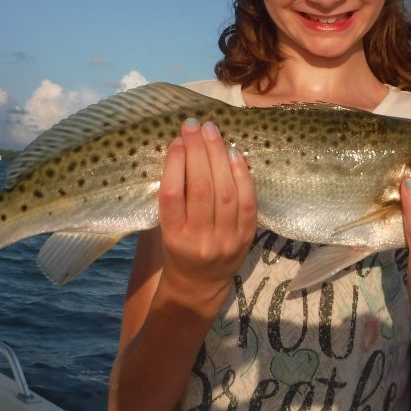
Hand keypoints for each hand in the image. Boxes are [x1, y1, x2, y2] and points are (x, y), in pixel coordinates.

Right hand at [157, 118, 256, 310]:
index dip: (174, 164)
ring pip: (225, 192)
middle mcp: (200, 240)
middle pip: (201, 189)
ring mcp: (226, 240)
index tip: (176, 140)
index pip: (172, 196)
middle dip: (198, 151)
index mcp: (173, 237)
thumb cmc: (177, 248)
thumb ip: (171, 196)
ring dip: (219, 156)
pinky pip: (247, 201)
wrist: (199, 285)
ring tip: (212, 132)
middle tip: (194, 125)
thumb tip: (180, 147)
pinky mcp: (245, 237)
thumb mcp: (164, 228)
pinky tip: (234, 153)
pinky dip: (241, 175)